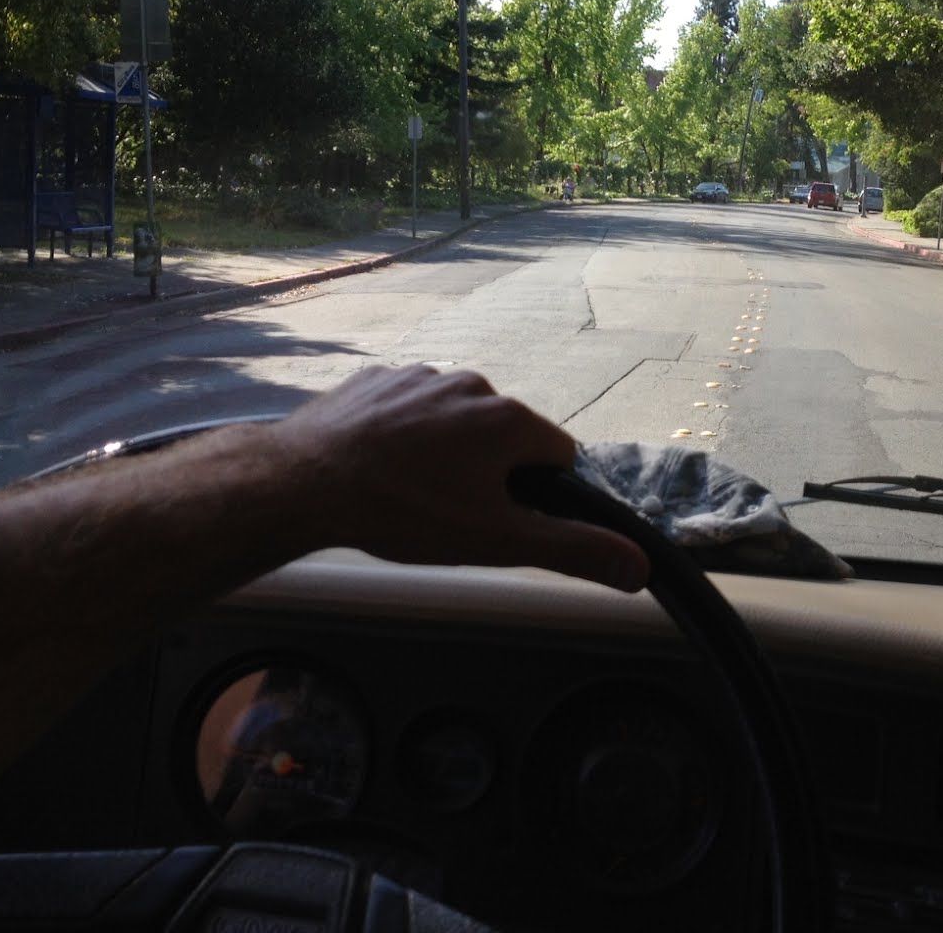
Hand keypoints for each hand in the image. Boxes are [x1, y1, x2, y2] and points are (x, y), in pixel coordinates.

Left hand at [265, 366, 649, 592]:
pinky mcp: (376, 378)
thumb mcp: (496, 540)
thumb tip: (640, 566)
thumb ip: (573, 549)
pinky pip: (408, 408)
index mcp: (509, 418)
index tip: (502, 520)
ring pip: (455, 421)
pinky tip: (379, 467)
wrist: (303, 481)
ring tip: (409, 492)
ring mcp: (420, 375)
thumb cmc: (405, 512)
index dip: (538, 496)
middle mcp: (473, 384)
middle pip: (505, 436)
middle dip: (490, 473)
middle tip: (450, 513)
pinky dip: (403, 434)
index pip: (557, 458)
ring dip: (446, 451)